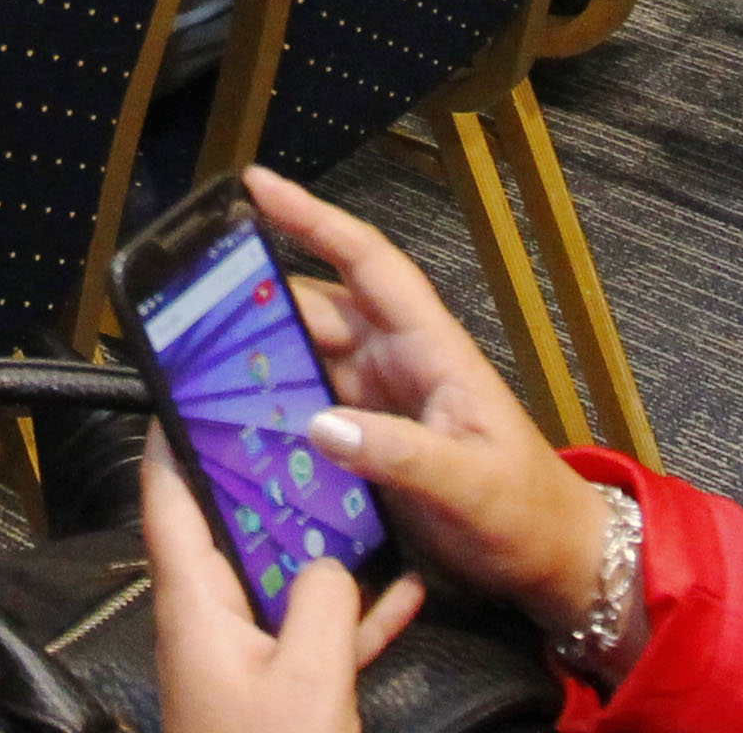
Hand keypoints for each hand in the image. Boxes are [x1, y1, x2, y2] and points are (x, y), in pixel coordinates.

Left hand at [141, 435, 409, 732]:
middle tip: (305, 427)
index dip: (173, 437)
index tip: (195, 387)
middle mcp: (207, 621)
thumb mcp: (307, 678)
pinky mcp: (269, 687)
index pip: (167, 498)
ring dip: (322, 544)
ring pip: (278, 577)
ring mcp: (238, 654)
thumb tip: (332, 565)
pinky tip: (401, 591)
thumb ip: (323, 605)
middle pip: (229, 526)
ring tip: (366, 497)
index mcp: (195, 605)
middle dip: (265, 476)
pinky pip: (308, 633)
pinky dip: (349, 612)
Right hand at [241, 170, 619, 651]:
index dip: (314, 219)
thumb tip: (322, 426)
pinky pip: (309, 405)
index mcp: (431, 349)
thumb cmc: (526, 510)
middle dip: (260, 295)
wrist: (550, 558)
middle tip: (192, 297)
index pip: (368, 264)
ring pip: (308, 356)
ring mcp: (381, 398)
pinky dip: (273, 405)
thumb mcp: (471, 485)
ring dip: (262, 354)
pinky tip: (236, 420)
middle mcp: (400, 361)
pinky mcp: (368, 437)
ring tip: (198, 359)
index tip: (259, 185)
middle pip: (320, 309)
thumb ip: (401, 455)